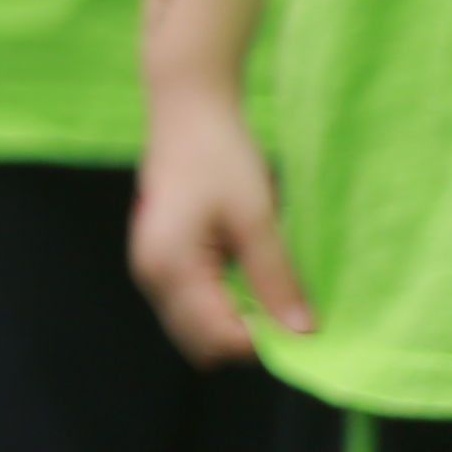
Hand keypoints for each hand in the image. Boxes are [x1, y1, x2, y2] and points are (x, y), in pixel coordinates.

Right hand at [131, 84, 308, 367]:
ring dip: (231, 323)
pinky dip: (219, 306)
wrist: (186, 110)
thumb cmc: (220, 156)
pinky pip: (189, 305)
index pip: (218, 338)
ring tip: (267, 292)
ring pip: (193, 328)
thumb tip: (302, 333)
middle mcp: (150, 276)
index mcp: (170, 267)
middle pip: (200, 342)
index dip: (263, 340)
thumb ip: (276, 280)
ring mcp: (150, 269)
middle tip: (283, 308)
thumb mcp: (257, 219)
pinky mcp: (158, 258)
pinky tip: (245, 280)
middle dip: (244, 337)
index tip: (298, 322)